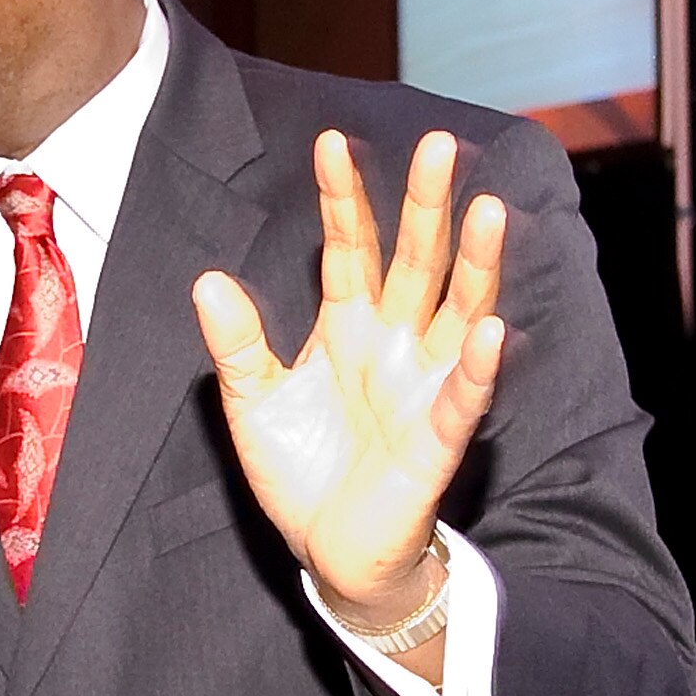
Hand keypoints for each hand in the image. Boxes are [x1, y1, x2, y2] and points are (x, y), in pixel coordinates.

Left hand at [191, 129, 505, 632]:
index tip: (331, 142)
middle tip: (440, 145)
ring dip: (476, 265)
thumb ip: (237, 343)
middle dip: (426, 207)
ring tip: (487, 211)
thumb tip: (206, 280)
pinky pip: (462, 398)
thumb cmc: (301, 470)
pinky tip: (490, 328)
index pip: (348, 249)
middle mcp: (394, 345)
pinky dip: (477, 367)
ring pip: (458, 312)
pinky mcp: (437, 442)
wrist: (330, 553)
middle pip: (416, 263)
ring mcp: (422, 387)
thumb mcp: (253, 402)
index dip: (342, 200)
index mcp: (347, 327)